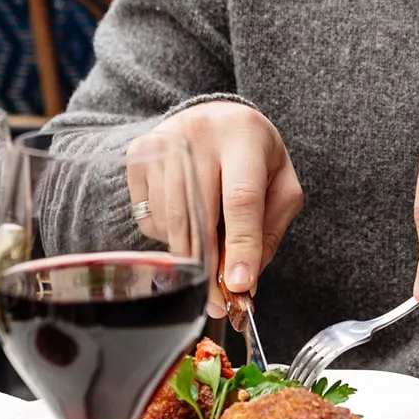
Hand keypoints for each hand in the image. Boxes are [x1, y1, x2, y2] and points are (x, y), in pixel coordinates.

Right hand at [126, 100, 302, 317]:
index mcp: (244, 136)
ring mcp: (163, 142)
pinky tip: (186, 219)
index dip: (240, 245)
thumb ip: (270, 230)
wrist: (217, 115)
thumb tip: (244, 281)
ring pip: (169, 222)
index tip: (239, 286)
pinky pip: (148, 218)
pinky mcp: (138, 155)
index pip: (241, 198)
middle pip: (197, 215)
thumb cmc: (254, 156)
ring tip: (207, 246)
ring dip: (189, 252)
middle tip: (217, 303)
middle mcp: (200, 134)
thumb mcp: (280, 185)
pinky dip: (168, 235)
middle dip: (208, 267)